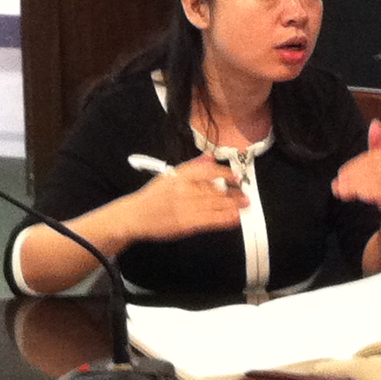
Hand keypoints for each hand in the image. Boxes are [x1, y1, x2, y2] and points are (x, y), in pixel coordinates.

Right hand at [132, 152, 248, 241]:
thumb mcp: (169, 175)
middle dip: (233, 192)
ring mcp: (186, 207)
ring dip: (233, 205)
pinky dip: (225, 219)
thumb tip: (209, 157)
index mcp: (180, 175)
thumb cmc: (152, 197)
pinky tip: (234, 218)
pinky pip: (210, 220)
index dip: (225, 173)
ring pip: (215, 204)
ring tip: (244, 204)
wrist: (135, 216)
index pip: (208, 171)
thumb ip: (192, 166)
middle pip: (215, 189)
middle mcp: (184, 189)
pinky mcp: (186, 223)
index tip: (236, 176)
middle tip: (245, 193)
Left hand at [333, 119, 380, 226]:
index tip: (340, 175)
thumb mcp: (377, 165)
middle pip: (372, 169)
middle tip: (338, 186)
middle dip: (352, 178)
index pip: (369, 158)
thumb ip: (374, 146)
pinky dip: (373, 194)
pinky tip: (362, 196)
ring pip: (377, 181)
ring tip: (344, 193)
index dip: (352, 166)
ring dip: (358, 187)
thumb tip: (376, 122)